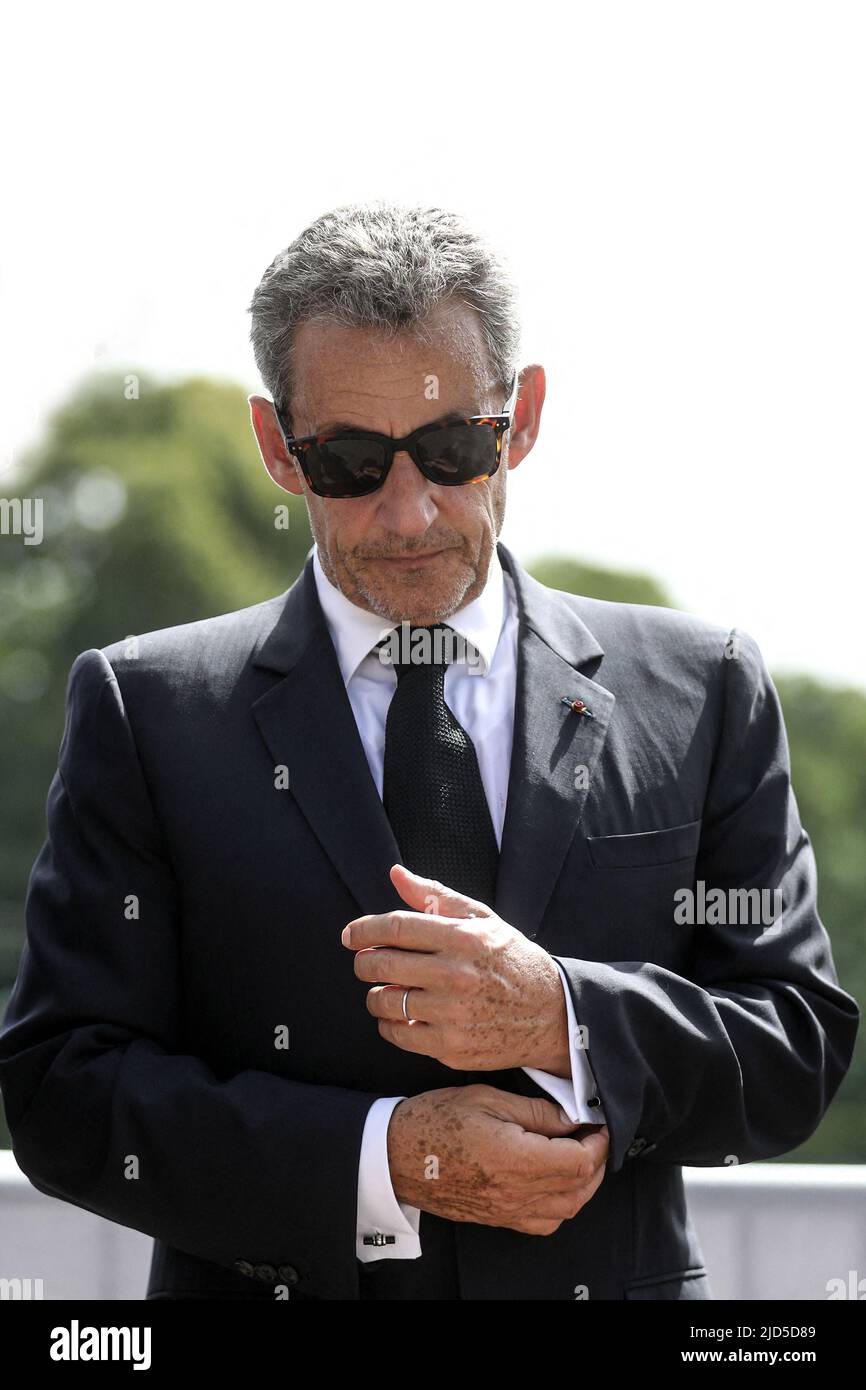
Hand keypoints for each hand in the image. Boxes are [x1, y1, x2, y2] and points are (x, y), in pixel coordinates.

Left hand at [342, 865, 569, 1071]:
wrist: (552, 1014)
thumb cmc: (512, 960)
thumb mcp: (483, 920)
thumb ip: (436, 897)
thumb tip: (397, 874)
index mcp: (462, 938)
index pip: (395, 927)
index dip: (364, 929)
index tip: (351, 935)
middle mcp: (455, 975)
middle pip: (381, 965)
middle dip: (363, 962)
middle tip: (365, 962)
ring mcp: (452, 1015)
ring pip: (384, 1002)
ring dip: (376, 995)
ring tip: (387, 990)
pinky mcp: (450, 1047)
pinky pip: (398, 1034)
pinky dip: (390, 1024)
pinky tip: (401, 1016)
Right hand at [386, 1083, 608, 1233]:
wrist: (395, 1155)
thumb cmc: (435, 1122)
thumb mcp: (488, 1098)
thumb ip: (536, 1110)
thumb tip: (571, 1117)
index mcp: (516, 1159)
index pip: (581, 1162)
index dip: (598, 1142)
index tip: (598, 1124)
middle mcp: (516, 1193)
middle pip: (580, 1190)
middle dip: (596, 1162)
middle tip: (593, 1136)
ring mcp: (507, 1211)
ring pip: (567, 1210)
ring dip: (583, 1185)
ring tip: (578, 1156)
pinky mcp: (498, 1219)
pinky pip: (544, 1222)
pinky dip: (561, 1204)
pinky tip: (555, 1182)